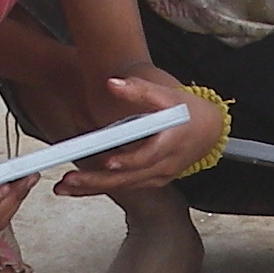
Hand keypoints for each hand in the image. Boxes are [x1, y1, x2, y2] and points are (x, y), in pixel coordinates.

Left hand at [52, 76, 221, 194]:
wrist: (209, 132)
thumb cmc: (187, 111)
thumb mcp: (167, 95)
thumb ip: (139, 89)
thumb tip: (111, 83)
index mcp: (170, 144)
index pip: (148, 157)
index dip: (128, 161)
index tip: (109, 162)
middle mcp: (164, 166)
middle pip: (128, 178)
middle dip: (98, 181)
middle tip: (70, 181)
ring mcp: (158, 177)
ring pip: (123, 186)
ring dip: (93, 188)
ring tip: (64, 187)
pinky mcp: (151, 181)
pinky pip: (124, 187)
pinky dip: (101, 187)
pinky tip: (78, 188)